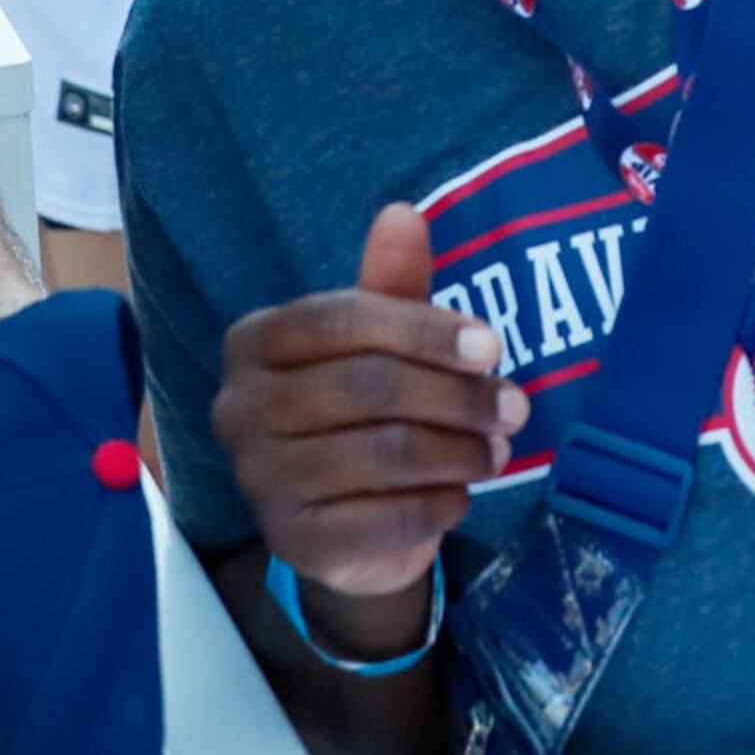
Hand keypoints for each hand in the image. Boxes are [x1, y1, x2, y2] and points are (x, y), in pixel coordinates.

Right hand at [214, 206, 522, 612]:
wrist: (341, 528)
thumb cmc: (360, 412)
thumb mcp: (377, 343)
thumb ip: (390, 284)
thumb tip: (403, 214)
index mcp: (253, 342)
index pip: (342, 321)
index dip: (423, 330)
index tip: (492, 345)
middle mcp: (240, 408)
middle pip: (368, 388)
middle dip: (455, 395)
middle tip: (515, 405)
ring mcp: (260, 479)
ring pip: (383, 453)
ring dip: (459, 450)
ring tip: (500, 448)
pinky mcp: (294, 540)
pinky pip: (387, 517)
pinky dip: (441, 502)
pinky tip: (462, 492)